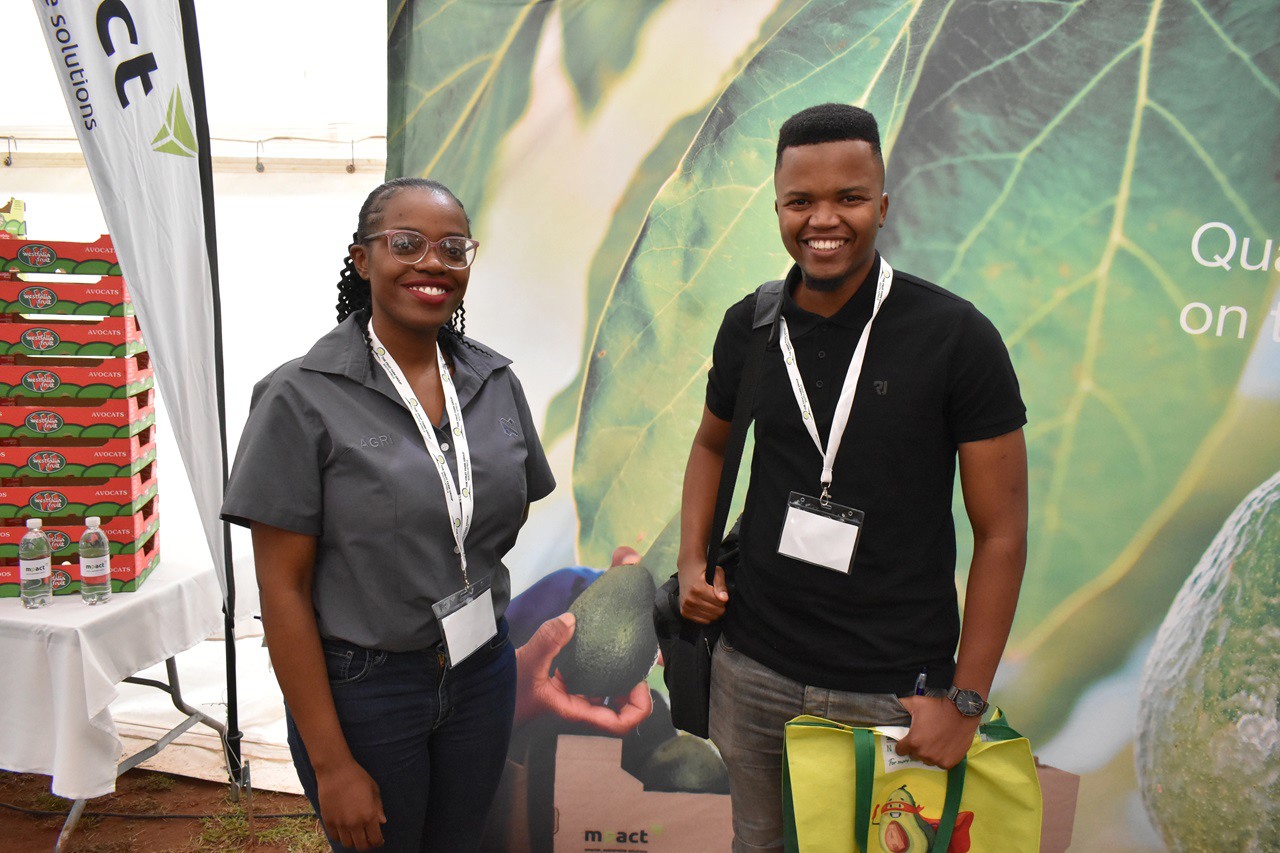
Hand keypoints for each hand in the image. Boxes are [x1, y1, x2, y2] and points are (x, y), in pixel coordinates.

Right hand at [315, 757, 385, 849]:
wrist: (335, 770)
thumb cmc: (358, 777)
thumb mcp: (374, 790)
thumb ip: (378, 808)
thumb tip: (382, 822)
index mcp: (369, 815)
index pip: (375, 840)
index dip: (378, 842)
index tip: (379, 839)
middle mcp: (354, 823)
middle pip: (361, 846)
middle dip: (367, 844)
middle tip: (368, 838)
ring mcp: (340, 823)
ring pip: (347, 844)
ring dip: (353, 841)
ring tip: (356, 834)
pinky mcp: (328, 821)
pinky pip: (335, 837)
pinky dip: (341, 837)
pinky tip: (344, 830)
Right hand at [514, 612, 653, 733]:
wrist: (481, 699)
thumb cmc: (503, 693)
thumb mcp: (526, 664)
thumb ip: (547, 641)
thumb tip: (571, 620)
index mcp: (575, 710)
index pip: (619, 724)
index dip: (639, 708)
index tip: (639, 682)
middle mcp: (577, 707)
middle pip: (619, 710)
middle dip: (633, 690)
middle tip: (636, 664)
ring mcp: (570, 697)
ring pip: (604, 694)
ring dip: (617, 678)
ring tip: (623, 652)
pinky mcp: (560, 686)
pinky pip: (587, 680)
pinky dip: (597, 666)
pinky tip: (593, 645)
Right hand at [678, 561, 727, 623]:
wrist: (687, 568)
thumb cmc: (703, 569)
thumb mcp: (716, 572)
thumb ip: (721, 585)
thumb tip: (724, 599)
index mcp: (698, 589)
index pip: (719, 603)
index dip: (724, 599)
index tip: (721, 594)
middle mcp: (690, 599)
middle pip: (715, 612)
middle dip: (720, 606)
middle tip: (717, 598)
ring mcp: (686, 606)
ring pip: (710, 618)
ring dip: (714, 612)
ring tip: (711, 602)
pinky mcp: (684, 612)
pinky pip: (702, 621)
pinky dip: (707, 616)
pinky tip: (706, 607)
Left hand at [892, 695, 982, 769]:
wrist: (962, 712)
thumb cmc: (938, 707)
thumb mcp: (916, 702)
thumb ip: (901, 705)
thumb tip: (893, 704)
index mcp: (913, 742)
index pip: (901, 750)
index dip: (903, 744)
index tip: (908, 740)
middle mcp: (924, 754)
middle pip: (914, 755)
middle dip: (917, 748)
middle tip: (925, 737)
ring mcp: (937, 760)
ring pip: (927, 760)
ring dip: (929, 754)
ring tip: (936, 741)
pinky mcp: (949, 763)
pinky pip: (941, 763)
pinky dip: (942, 757)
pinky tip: (945, 746)